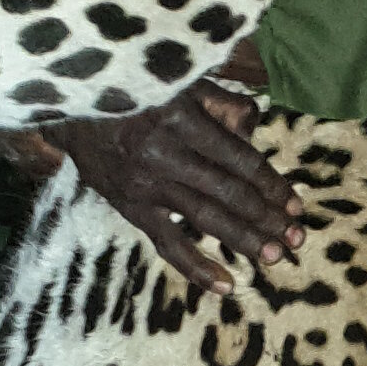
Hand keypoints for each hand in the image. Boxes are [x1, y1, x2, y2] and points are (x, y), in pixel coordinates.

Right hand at [23, 39, 300, 291]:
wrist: (68, 107)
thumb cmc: (133, 87)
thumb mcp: (176, 79)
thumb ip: (220, 101)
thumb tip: (255, 124)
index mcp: (181, 118)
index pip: (239, 159)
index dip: (272, 185)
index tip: (296, 205)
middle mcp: (165, 154)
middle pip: (229, 194)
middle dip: (268, 219)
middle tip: (298, 240)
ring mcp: (146, 185)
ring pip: (206, 220)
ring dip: (245, 241)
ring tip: (277, 258)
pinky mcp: (130, 207)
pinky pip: (168, 244)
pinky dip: (197, 267)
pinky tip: (226, 286)